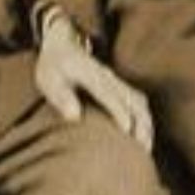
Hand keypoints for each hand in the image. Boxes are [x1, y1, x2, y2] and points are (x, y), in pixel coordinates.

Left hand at [34, 18, 152, 149]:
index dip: (119, 111)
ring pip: (139, 101)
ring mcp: (116, 81)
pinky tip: (145, 135)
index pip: (109, 94)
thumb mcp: (48, 79)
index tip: (127, 131)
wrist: (63, 45)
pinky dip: (144, 117)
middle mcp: (108, 77)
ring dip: (146, 122)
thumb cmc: (53, 67)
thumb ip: (61, 96)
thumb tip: (74, 116)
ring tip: (146, 148)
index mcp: (91, 75)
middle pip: (132, 100)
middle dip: (140, 123)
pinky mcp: (119, 86)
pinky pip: (138, 101)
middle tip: (143, 150)